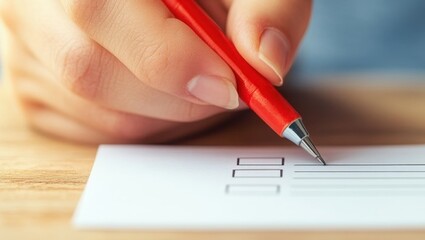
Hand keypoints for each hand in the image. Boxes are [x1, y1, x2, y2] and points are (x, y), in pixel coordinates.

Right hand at [0, 0, 311, 142]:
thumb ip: (269, 9)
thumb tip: (266, 61)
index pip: (98, 10)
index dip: (169, 59)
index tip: (230, 84)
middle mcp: (38, 0)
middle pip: (89, 69)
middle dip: (177, 96)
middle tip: (229, 88)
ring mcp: (28, 44)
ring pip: (96, 109)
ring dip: (171, 114)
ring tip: (205, 79)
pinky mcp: (36, 84)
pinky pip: (95, 130)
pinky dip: (152, 124)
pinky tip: (174, 92)